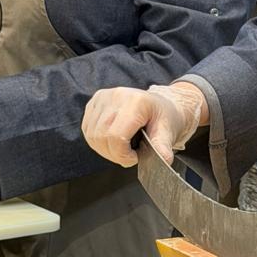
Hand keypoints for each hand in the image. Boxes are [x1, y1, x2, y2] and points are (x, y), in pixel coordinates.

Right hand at [82, 82, 206, 167]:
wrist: (160, 104)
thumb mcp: (168, 131)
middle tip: (129, 155)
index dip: (122, 155)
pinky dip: (98, 140)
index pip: (116, 136)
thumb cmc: (163, 117)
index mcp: (135, 102)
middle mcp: (116, 96)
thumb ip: (163, 146)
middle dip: (114, 154)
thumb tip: (163, 160)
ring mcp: (103, 97)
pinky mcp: (94, 101)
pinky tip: (112, 140)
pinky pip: (87, 129)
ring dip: (105, 149)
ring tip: (122, 148)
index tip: (134, 158)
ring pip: (92, 135)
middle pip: (102, 137)